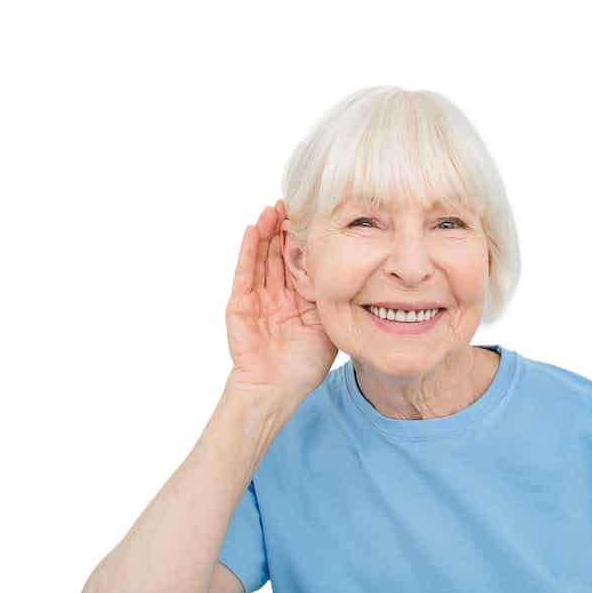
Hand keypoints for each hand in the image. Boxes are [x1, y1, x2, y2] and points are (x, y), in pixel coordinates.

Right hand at [224, 199, 338, 398]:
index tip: (314, 215)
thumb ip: (331, 299)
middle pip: (279, 254)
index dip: (305, 240)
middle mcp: (277, 294)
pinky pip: (245, 272)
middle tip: (292, 202)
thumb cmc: (304, 366)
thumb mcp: (327, 326)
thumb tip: (351, 270)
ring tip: (273, 208)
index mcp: (299, 299)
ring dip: (267, 232)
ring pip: (262, 257)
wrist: (276, 390)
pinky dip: (248, 250)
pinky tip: (254, 229)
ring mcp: (257, 297)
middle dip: (285, 229)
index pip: (302, 262)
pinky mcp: (240, 303)